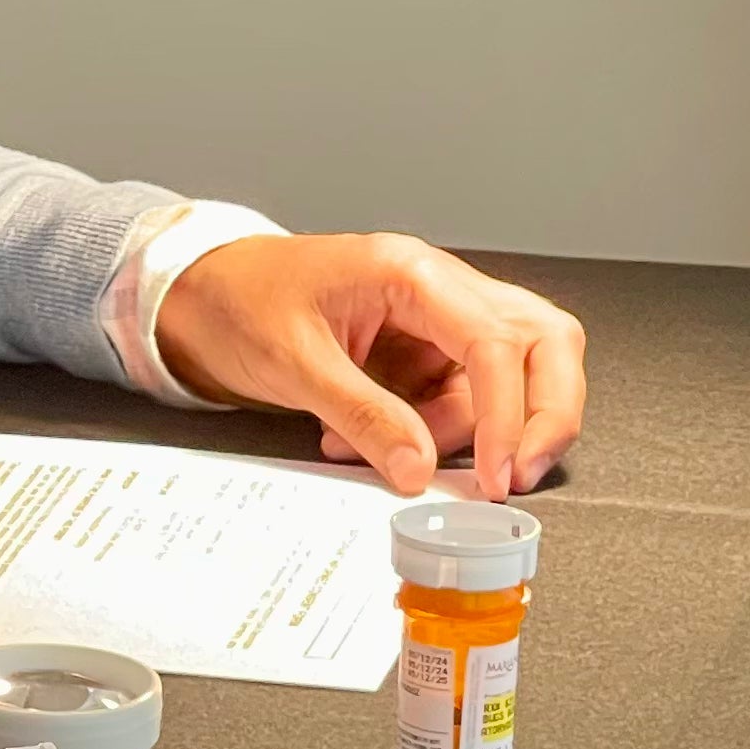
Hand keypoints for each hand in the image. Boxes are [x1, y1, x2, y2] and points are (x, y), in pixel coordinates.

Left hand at [154, 233, 585, 496]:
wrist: (204, 295)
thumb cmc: (242, 303)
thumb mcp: (293, 362)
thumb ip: (361, 414)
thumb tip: (418, 469)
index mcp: (411, 272)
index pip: (496, 340)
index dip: (507, 414)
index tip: (496, 475)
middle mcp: (440, 290)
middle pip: (543, 341)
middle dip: (545, 413)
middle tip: (518, 476)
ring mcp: (438, 324)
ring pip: (513, 376)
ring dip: (475, 432)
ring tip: (399, 459)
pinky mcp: (426, 357)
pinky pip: (465, 400)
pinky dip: (438, 436)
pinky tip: (376, 446)